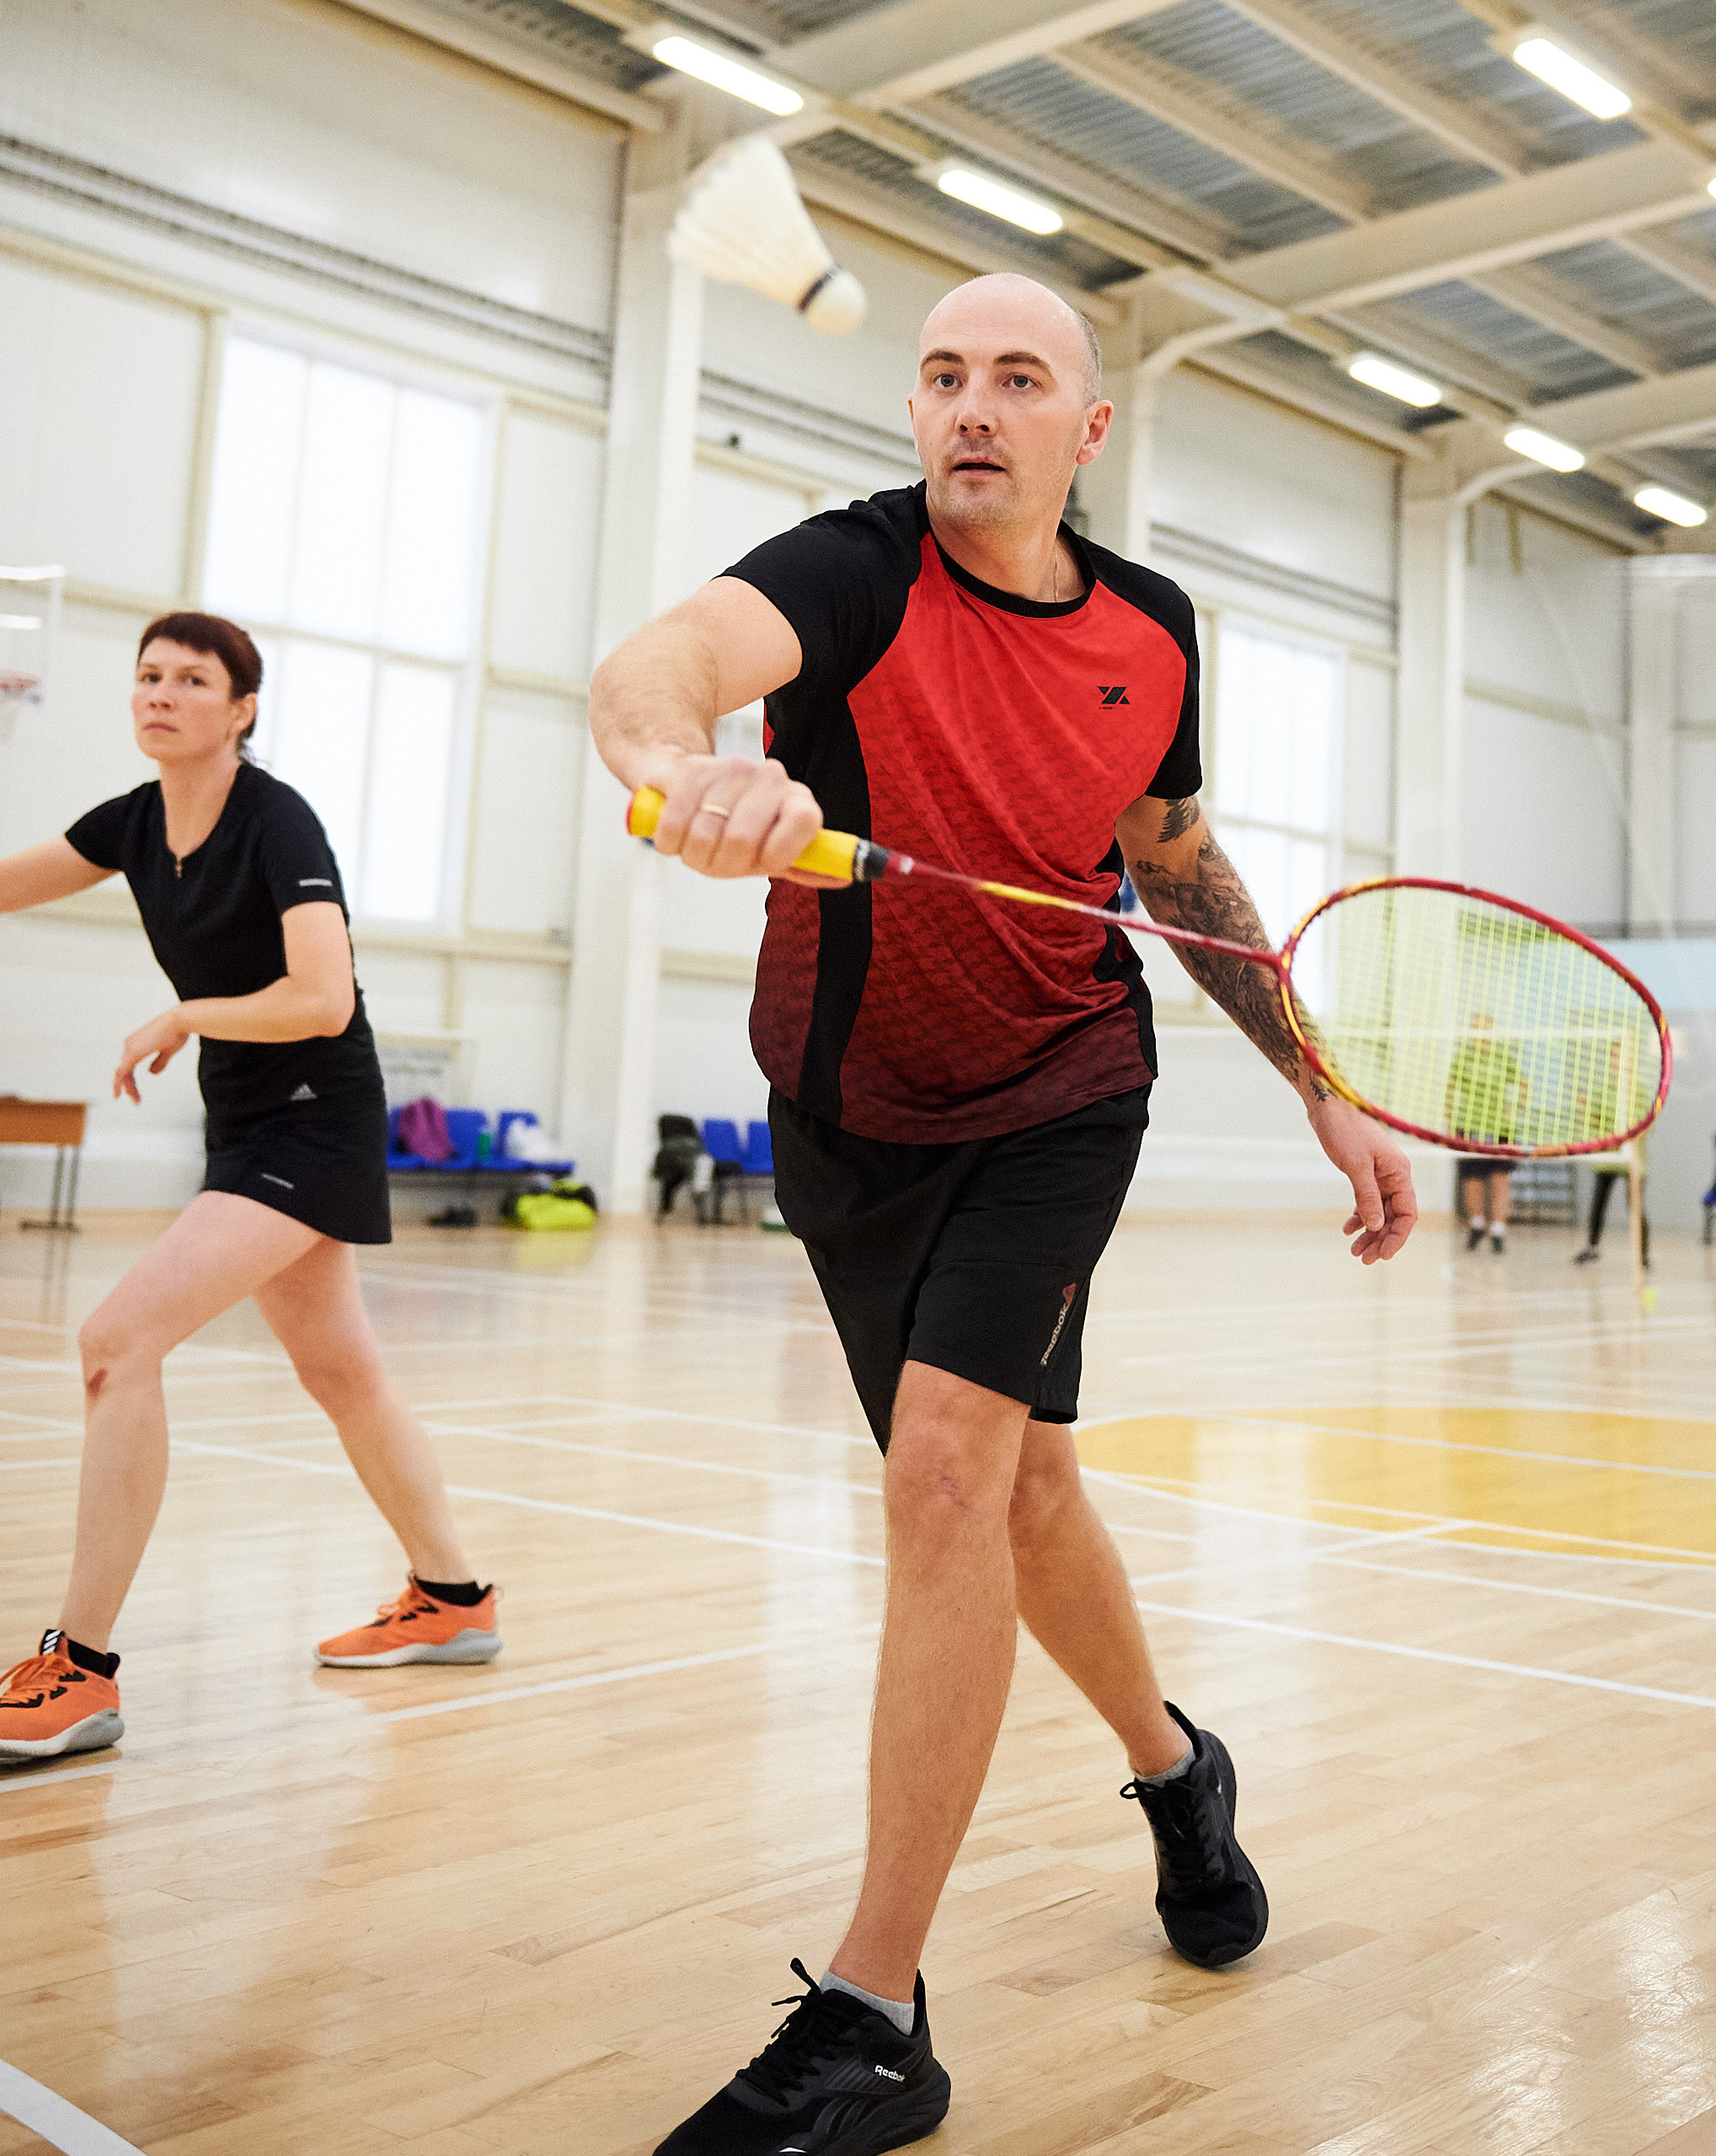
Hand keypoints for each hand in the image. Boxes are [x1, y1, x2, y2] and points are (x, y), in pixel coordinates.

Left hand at [114, 1008, 192, 1103]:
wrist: (180, 1020)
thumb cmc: (178, 1031)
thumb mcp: (168, 1050)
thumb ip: (159, 1062)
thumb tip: (151, 1073)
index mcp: (136, 1042)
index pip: (128, 1066)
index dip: (130, 1081)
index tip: (135, 1092)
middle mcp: (129, 1044)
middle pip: (123, 1071)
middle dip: (129, 1087)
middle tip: (137, 1101)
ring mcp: (129, 1047)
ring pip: (122, 1073)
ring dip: (127, 1088)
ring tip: (136, 1101)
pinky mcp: (132, 1053)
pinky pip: (120, 1073)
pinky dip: (118, 1084)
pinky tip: (118, 1095)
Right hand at [640, 752, 831, 883]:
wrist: (685, 780)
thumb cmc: (734, 823)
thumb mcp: (773, 849)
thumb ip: (805, 865)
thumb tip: (845, 877)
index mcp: (797, 799)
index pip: (804, 822)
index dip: (776, 854)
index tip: (759, 863)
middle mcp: (768, 778)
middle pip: (742, 841)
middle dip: (722, 865)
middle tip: (718, 861)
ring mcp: (728, 770)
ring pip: (704, 837)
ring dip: (694, 856)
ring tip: (698, 846)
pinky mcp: (688, 772)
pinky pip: (673, 826)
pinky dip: (669, 844)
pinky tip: (676, 836)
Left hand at [1307, 1091, 1417, 1262]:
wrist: (1328, 1107)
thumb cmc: (1344, 1130)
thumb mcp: (1355, 1165)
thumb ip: (1367, 1196)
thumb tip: (1377, 1225)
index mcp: (1400, 1173)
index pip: (1408, 1214)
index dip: (1398, 1237)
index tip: (1383, 1255)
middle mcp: (1394, 1176)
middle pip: (1394, 1217)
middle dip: (1382, 1239)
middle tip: (1364, 1259)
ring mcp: (1379, 1175)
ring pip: (1380, 1212)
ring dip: (1370, 1232)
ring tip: (1355, 1251)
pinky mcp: (1364, 1174)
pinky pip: (1367, 1202)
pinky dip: (1359, 1217)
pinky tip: (1347, 1229)